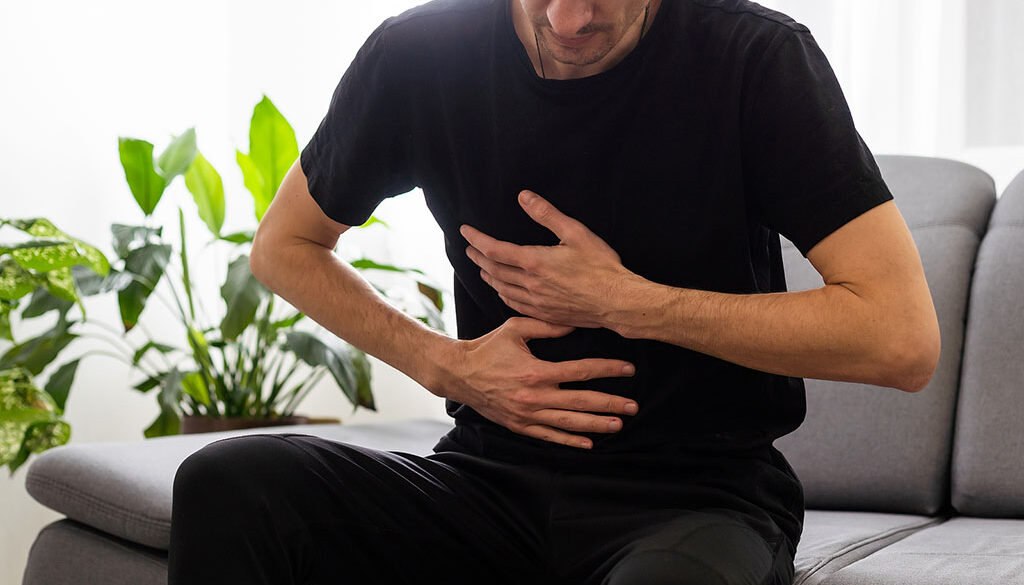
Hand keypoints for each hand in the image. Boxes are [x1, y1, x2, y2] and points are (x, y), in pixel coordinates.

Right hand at [437, 317, 637, 448]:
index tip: (629, 369)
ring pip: (569, 423)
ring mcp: (527, 414)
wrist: (458, 373)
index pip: (581, 371)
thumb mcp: (515, 328)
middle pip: (582, 401)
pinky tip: (588, 444)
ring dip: (596, 424)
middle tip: (634, 405)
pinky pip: (548, 436)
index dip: (608, 369)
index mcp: (536, 371)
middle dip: (610, 403)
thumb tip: (576, 323)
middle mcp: (534, 396)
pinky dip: (569, 442)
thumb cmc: (487, 347)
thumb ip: (547, 326)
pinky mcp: (519, 425)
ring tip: (618, 424)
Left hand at [460, 190, 638, 328]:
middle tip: (469, 250)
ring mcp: (537, 301)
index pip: (494, 249)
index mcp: (534, 262)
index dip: (476, 239)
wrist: (617, 302)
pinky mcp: (545, 313)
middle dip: (478, 258)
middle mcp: (530, 284)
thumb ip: (547, 214)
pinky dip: (503, 295)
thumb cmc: (601, 267)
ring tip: (482, 269)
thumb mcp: (576, 233)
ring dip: (488, 277)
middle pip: (494, 270)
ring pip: (502, 289)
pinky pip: (515, 304)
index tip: (465, 231)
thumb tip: (524, 197)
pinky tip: (502, 292)